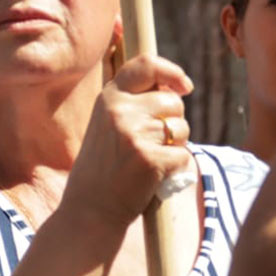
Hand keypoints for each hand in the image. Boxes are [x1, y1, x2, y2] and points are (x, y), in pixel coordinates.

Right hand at [63, 54, 194, 230]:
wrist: (90, 210)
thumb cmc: (104, 168)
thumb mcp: (108, 125)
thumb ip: (133, 104)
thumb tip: (176, 88)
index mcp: (109, 98)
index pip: (146, 65)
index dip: (172, 72)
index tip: (185, 86)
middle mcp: (120, 110)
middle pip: (173, 101)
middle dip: (174, 121)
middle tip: (153, 145)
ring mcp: (135, 134)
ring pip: (181, 128)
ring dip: (175, 146)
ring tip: (149, 161)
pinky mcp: (151, 158)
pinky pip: (183, 155)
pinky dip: (175, 169)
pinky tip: (153, 177)